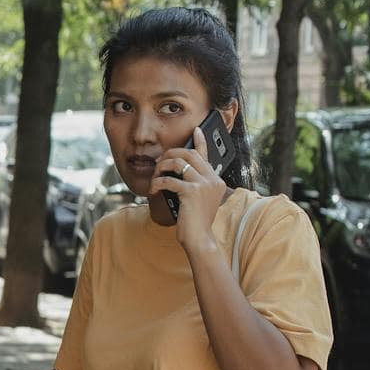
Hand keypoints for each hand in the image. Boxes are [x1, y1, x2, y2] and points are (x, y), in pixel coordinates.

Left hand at [152, 127, 227, 246]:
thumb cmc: (196, 223)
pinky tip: (153, 189)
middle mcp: (213, 179)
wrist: (200, 239)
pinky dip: (157, 183)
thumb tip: (175, 172)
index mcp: (216, 180)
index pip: (207, 155)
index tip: (196, 130)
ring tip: (155, 177)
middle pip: (190, 154)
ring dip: (161, 167)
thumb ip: (194, 185)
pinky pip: (169, 180)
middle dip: (171, 154)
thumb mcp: (198, 200)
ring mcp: (204, 184)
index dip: (200, 141)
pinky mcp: (192, 192)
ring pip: (179, 163)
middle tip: (159, 162)